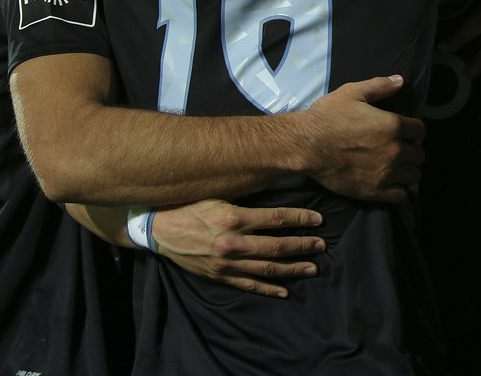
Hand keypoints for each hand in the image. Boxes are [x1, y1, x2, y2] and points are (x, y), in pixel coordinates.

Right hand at [151, 200, 324, 297]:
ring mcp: (227, 263)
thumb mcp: (217, 195)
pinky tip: (284, 291)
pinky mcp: (220, 276)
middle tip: (322, 245)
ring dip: (293, 268)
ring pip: (267, 268)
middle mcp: (233, 242)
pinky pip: (248, 284)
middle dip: (303, 245)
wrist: (158, 230)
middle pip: (277, 246)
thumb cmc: (188, 206)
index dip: (301, 219)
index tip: (319, 220)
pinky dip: (268, 289)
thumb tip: (275, 188)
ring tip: (313, 268)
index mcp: (234, 218)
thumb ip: (244, 198)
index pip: (277, 219)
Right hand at [301, 75, 425, 201]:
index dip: (414, 130)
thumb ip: (379, 86)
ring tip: (398, 167)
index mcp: (394, 125)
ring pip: (414, 176)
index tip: (405, 132)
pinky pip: (401, 196)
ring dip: (409, 170)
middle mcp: (395, 150)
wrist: (306, 145)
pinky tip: (393, 185)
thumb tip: (400, 81)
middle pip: (420, 154)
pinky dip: (400, 191)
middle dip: (412, 150)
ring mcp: (386, 173)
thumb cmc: (328, 116)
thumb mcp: (353, 93)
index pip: (420, 130)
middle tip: (400, 149)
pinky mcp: (375, 191)